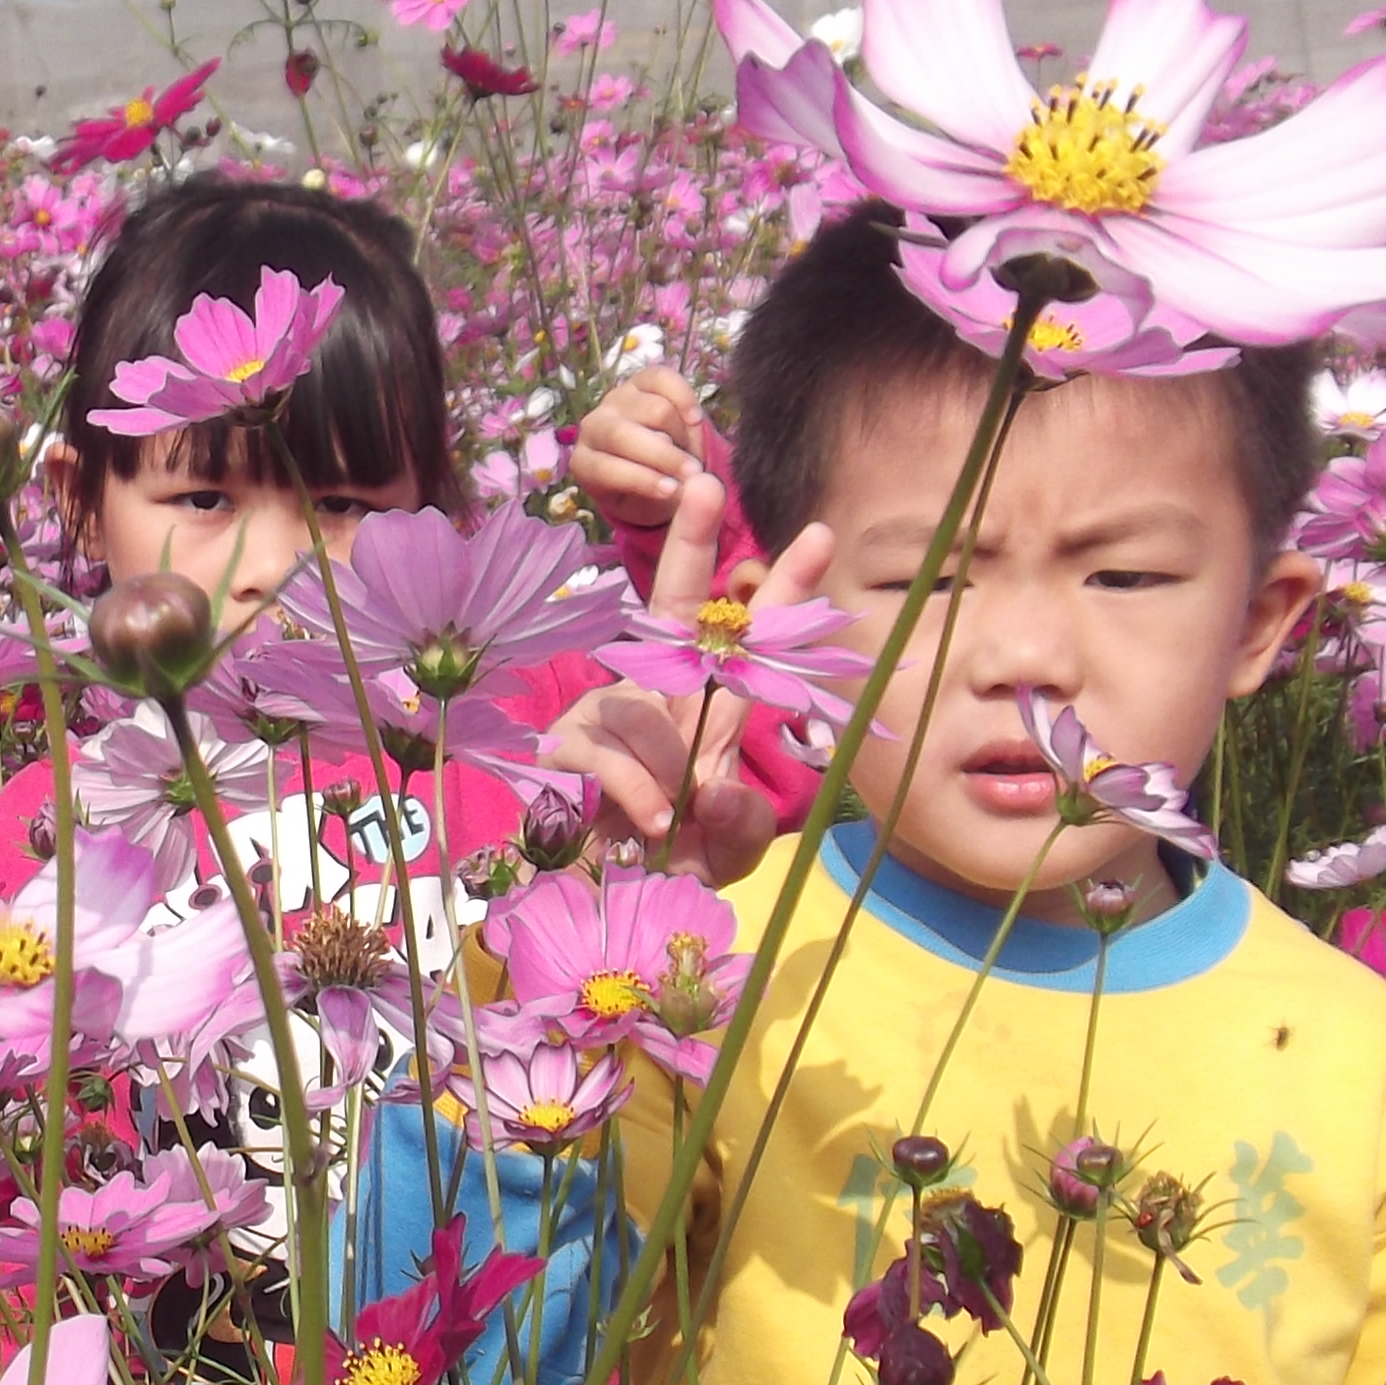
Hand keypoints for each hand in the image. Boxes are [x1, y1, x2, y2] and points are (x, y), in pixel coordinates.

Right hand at [543, 471, 833, 884]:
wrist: (599, 901)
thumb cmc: (672, 868)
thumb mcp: (729, 855)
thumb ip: (743, 827)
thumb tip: (716, 791)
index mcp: (712, 714)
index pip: (753, 645)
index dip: (785, 593)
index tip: (817, 533)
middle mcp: (661, 697)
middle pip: (678, 609)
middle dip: (690, 543)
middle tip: (705, 482)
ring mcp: (611, 713)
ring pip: (643, 711)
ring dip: (665, 775)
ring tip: (668, 826)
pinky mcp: (568, 742)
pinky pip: (611, 755)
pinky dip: (637, 796)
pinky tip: (647, 825)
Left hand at [572, 365, 708, 533]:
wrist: (660, 465)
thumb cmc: (653, 493)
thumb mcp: (658, 508)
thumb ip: (676, 499)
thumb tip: (700, 482)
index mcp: (585, 465)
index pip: (605, 468)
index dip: (641, 479)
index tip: (673, 490)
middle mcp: (593, 427)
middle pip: (624, 435)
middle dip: (665, 456)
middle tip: (693, 473)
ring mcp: (615, 399)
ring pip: (655, 410)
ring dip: (682, 435)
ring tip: (690, 453)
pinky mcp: (640, 380)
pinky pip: (665, 380)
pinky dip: (685, 399)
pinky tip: (694, 420)